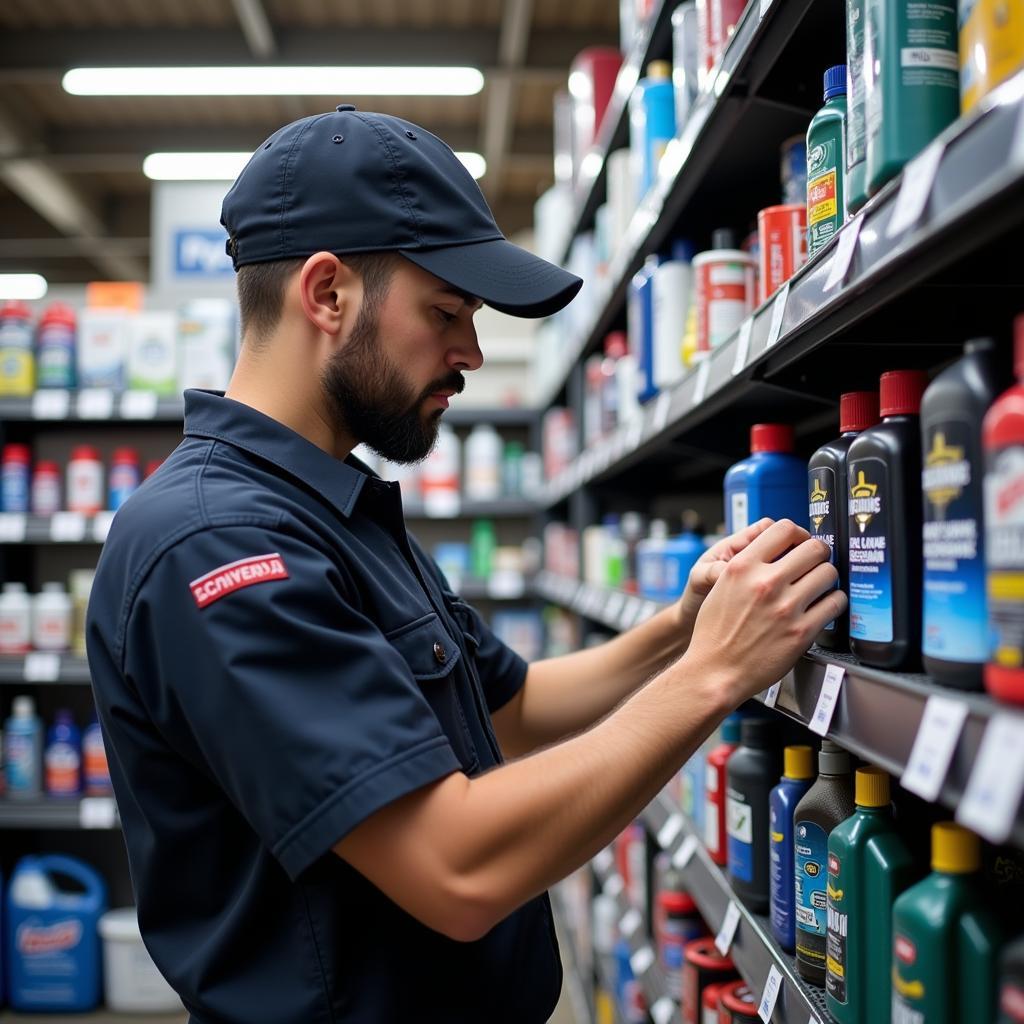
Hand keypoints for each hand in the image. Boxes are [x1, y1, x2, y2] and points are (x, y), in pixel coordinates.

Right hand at [682, 519, 843, 703]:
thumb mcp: (721, 587)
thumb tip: (773, 552)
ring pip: (828, 573)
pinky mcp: (802, 631)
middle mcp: (765, 582)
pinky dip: (834, 602)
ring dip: (827, 578)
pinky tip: (824, 606)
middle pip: (814, 547)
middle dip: (818, 554)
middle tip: (816, 564)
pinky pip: (835, 603)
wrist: (715, 671)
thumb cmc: (715, 634)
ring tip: (820, 586)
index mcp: (743, 567)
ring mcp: (786, 607)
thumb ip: (747, 566)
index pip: (784, 528)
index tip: (801, 543)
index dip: (799, 534)